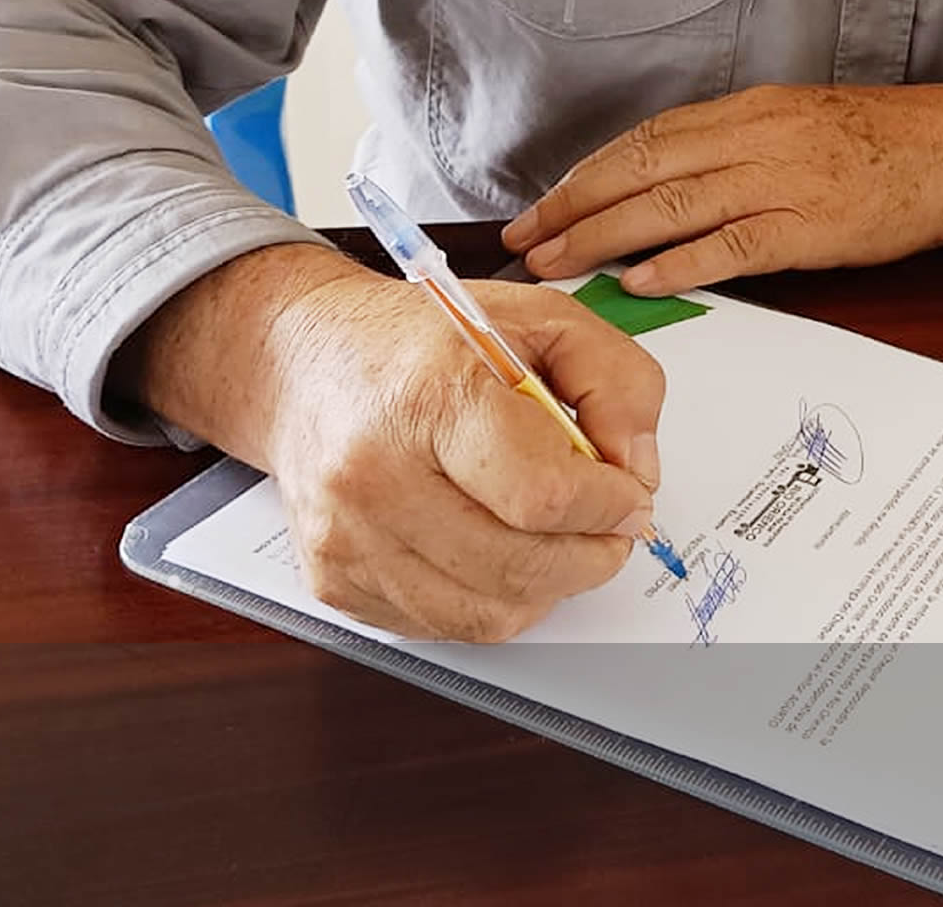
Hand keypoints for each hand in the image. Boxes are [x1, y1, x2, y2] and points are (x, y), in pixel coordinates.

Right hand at [116, 246, 665, 641]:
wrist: (304, 363)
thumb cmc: (424, 339)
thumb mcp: (539, 315)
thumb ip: (615, 378)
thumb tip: (638, 469)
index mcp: (430, 396)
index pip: (542, 494)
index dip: (608, 505)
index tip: (630, 493)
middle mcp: (375, 475)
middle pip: (521, 567)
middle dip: (593, 554)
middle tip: (613, 525)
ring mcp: (348, 540)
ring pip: (489, 615)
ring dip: (549, 586)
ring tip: (560, 535)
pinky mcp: (334, 584)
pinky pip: (445, 627)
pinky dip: (493, 600)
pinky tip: (498, 546)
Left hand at [501, 80, 942, 296]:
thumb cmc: (883, 139)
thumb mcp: (797, 121)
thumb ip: (734, 146)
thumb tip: (669, 182)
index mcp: (747, 112)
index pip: (644, 140)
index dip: (586, 174)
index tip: (544, 204)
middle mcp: (752, 139)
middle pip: (641, 169)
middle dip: (574, 206)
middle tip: (524, 239)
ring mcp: (778, 182)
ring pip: (670, 205)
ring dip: (603, 236)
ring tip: (558, 263)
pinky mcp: (807, 227)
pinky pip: (729, 245)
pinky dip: (678, 263)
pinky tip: (637, 280)